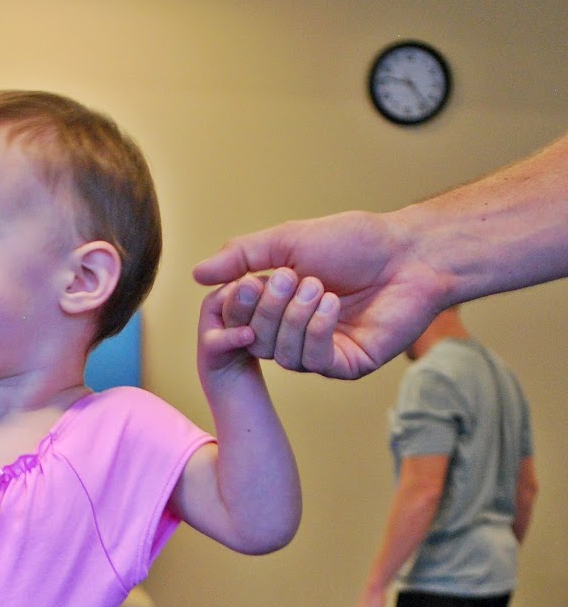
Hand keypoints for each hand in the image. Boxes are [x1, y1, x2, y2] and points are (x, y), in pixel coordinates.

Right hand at [194, 210, 447, 379]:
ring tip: (320, 287)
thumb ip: (243, 256)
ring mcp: (321, 353)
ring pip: (283, 355)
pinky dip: (318, 331)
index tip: (248, 282)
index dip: (239, 307)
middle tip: (290, 278)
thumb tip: (198, 274)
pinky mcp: (347, 365)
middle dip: (269, 310)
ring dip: (296, 318)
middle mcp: (296, 334)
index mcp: (280, 308)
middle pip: (256, 342)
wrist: (409, 253)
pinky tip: (333, 305)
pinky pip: (314, 362)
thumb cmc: (356, 243)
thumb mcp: (289, 241)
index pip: (240, 322)